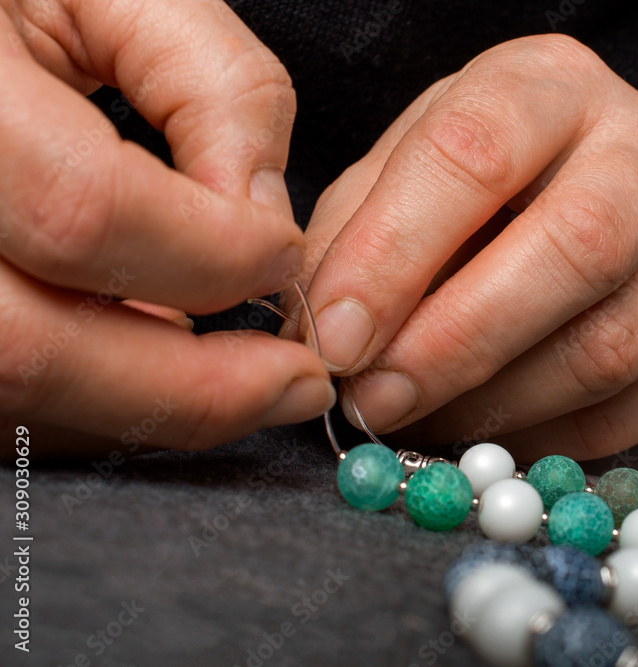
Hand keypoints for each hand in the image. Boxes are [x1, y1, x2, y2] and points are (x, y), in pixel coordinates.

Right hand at [1, 0, 333, 457]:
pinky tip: (155, 360)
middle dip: (196, 388)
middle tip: (296, 383)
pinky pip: (6, 398)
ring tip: (241, 378)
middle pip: (33, 344)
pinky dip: (97, 399)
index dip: (210, 256)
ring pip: (16, 394)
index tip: (284, 259)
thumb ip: (213, 87)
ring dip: (151, 404)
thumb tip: (261, 216)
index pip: (84, 210)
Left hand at [297, 35, 637, 461]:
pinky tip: (500, 429)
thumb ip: (358, 238)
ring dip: (501, 405)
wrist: (595, 186)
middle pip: (577, 249)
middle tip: (379, 401)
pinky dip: (558, 436)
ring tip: (429, 418)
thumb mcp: (402, 171)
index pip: (477, 153)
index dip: (396, 255)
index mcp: (551, 85)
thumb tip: (326, 340)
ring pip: (614, 344)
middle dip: (460, 342)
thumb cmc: (479, 181)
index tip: (337, 338)